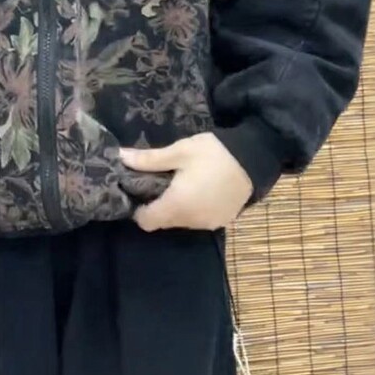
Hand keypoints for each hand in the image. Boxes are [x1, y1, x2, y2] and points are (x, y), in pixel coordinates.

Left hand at [118, 132, 253, 231]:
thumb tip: (120, 157)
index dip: (138, 209)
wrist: (254, 159)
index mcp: (177, 205)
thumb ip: (149, 159)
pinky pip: (199, 220)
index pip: (146, 221)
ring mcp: (208, 223)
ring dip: (177, 207)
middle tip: (159, 181)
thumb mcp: (180, 151)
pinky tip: (199, 188)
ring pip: (181, 221)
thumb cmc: (213, 153)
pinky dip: (194, 209)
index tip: (139, 191)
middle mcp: (191, 221)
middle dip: (157, 205)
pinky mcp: (222, 221)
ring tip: (180, 182)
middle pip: (163, 222)